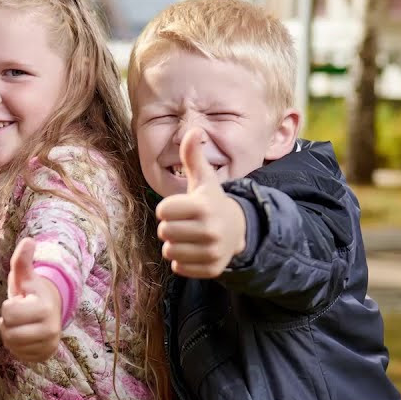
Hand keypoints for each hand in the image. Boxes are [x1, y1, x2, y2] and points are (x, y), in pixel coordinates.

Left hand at [0, 238, 62, 362]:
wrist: (49, 310)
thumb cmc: (32, 292)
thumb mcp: (25, 277)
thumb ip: (22, 260)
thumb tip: (28, 240)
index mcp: (44, 308)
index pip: (8, 313)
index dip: (8, 306)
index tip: (20, 302)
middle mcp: (50, 329)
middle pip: (8, 332)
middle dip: (7, 322)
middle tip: (18, 315)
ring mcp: (49, 345)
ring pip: (11, 345)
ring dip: (9, 334)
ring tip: (21, 324)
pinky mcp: (44, 356)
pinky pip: (17, 355)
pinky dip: (16, 346)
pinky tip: (24, 336)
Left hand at [156, 129, 246, 277]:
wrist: (238, 230)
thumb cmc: (211, 201)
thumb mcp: (203, 179)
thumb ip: (192, 157)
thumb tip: (192, 129)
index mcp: (204, 206)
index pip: (162, 211)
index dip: (168, 208)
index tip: (182, 207)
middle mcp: (210, 230)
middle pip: (164, 232)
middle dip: (170, 227)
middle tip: (185, 223)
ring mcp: (212, 252)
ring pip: (169, 252)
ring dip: (175, 245)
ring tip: (189, 237)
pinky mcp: (212, 270)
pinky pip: (178, 268)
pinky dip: (182, 261)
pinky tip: (195, 250)